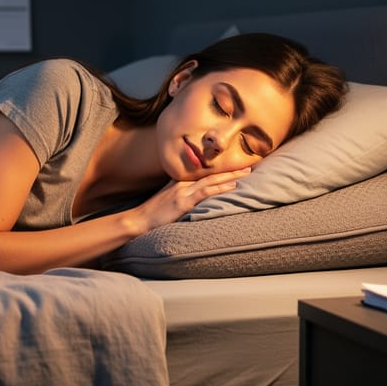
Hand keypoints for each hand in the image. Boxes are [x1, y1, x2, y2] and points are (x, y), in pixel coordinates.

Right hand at [131, 167, 250, 231]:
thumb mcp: (166, 201)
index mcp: (179, 183)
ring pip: (211, 180)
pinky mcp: (183, 202)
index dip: (220, 170)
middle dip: (230, 169)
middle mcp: (183, 184)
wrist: (138, 220)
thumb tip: (193, 199)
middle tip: (249, 164)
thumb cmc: (151, 214)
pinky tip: (232, 185)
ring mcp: (183, 192)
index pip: (204, 173)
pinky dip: (219, 187)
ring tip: (246, 172)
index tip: (235, 167)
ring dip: (230, 176)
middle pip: (211, 173)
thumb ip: (179, 197)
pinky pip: (204, 192)